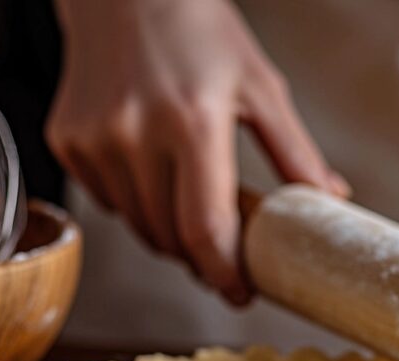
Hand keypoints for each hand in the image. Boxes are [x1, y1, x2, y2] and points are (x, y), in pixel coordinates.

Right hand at [46, 0, 347, 303]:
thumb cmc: (200, 29)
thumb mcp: (259, 85)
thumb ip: (294, 152)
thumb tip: (331, 202)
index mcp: (193, 122)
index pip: (205, 228)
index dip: (224, 274)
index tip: (241, 294)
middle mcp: (135, 133)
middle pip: (170, 238)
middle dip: (200, 258)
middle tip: (225, 253)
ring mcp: (94, 139)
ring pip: (138, 226)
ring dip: (168, 234)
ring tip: (192, 206)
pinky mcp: (67, 140)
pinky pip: (108, 201)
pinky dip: (135, 204)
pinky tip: (151, 170)